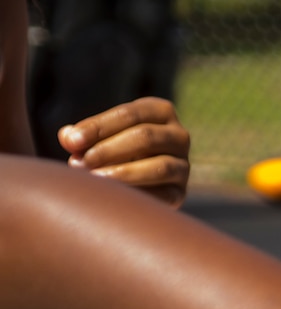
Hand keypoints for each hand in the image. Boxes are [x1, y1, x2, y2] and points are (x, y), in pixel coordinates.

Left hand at [57, 98, 189, 207]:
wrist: (137, 178)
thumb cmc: (112, 149)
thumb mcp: (98, 136)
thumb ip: (80, 135)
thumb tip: (68, 138)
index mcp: (160, 111)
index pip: (129, 115)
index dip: (98, 127)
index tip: (71, 142)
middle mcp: (179, 135)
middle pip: (145, 137)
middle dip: (108, 150)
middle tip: (79, 162)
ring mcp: (184, 165)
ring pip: (159, 166)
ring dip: (123, 173)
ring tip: (94, 179)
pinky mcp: (180, 192)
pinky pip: (164, 195)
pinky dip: (139, 195)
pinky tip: (114, 197)